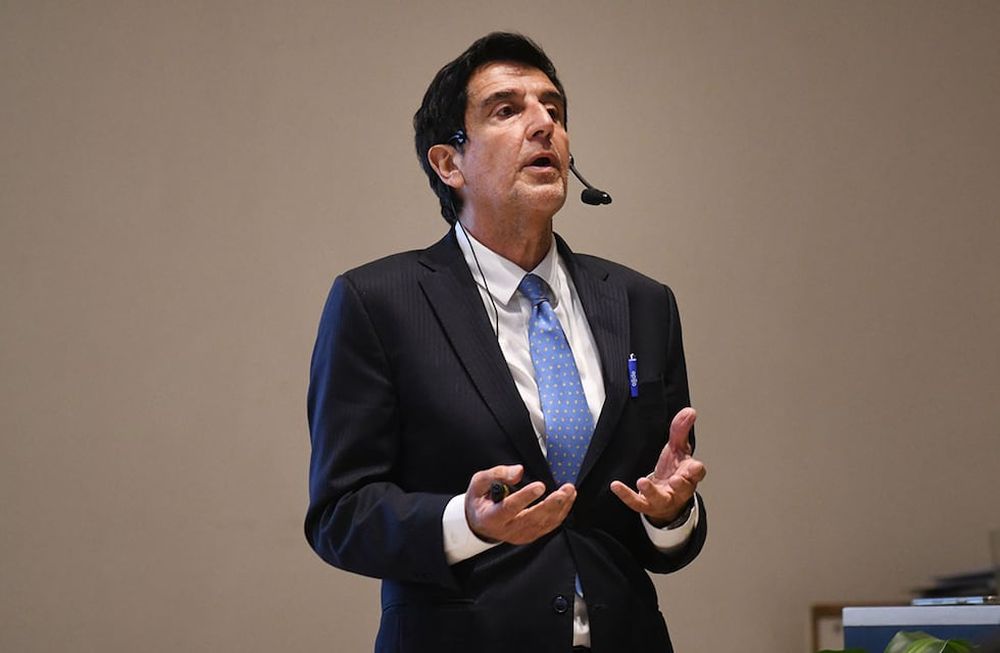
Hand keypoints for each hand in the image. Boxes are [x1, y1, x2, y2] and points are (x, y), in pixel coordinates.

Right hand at [465, 464, 575, 544]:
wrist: (479, 523)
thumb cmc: (480, 501)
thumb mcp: (479, 483)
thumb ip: (497, 475)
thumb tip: (519, 471)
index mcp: (491, 517)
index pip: (509, 508)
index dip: (526, 497)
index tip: (540, 485)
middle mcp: (507, 530)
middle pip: (532, 518)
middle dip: (551, 504)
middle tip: (565, 490)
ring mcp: (520, 535)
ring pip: (544, 523)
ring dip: (560, 508)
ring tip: (570, 491)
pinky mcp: (530, 536)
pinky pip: (548, 526)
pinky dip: (560, 514)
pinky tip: (567, 501)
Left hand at [610, 407, 706, 526]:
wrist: (668, 499)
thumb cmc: (675, 472)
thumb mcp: (678, 449)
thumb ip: (681, 430)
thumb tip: (689, 411)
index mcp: (688, 475)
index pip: (696, 473)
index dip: (696, 471)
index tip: (694, 467)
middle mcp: (678, 490)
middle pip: (683, 488)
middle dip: (681, 484)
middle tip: (676, 479)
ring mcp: (662, 499)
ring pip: (660, 498)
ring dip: (651, 491)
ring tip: (642, 482)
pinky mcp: (646, 504)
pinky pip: (636, 502)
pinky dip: (626, 495)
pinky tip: (615, 486)